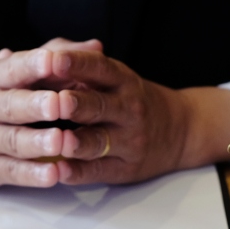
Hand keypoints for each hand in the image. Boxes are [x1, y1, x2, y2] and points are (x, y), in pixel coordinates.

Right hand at [0, 48, 72, 189]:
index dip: (32, 64)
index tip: (53, 60)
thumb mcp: (11, 75)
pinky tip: (54, 174)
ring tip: (60, 141)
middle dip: (36, 104)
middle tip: (60, 103)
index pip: (13, 68)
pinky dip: (32, 174)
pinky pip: (10, 171)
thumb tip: (95, 47)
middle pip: (11, 104)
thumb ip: (54, 59)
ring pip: (11, 140)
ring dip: (37, 142)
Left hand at [50, 51, 229, 184]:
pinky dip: (78, 172)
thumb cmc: (132, 100)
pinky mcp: (124, 169)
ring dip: (77, 142)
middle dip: (77, 103)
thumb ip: (85, 66)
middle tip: (57, 101)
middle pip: (99, 105)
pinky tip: (60, 171)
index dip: (77, 63)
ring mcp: (128, 141)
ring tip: (59, 140)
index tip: (54, 59)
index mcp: (122, 81)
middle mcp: (128, 109)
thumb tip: (48, 56)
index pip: (99, 68)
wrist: (181, 131)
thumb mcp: (118, 77)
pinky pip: (98, 171)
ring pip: (98, 141)